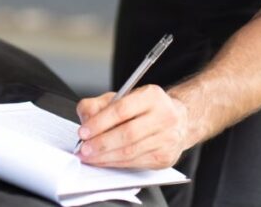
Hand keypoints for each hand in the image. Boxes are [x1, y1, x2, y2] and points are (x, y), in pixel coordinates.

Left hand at [74, 85, 188, 169]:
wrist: (177, 120)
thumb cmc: (144, 109)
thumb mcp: (121, 97)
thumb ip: (99, 104)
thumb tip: (85, 119)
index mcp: (152, 96)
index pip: (122, 110)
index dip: (99, 122)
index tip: (83, 132)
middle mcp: (164, 117)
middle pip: (127, 134)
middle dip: (101, 143)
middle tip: (83, 148)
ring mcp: (168, 139)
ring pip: (131, 152)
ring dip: (106, 157)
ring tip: (89, 157)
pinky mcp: (166, 157)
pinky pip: (136, 163)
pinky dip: (116, 163)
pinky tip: (104, 161)